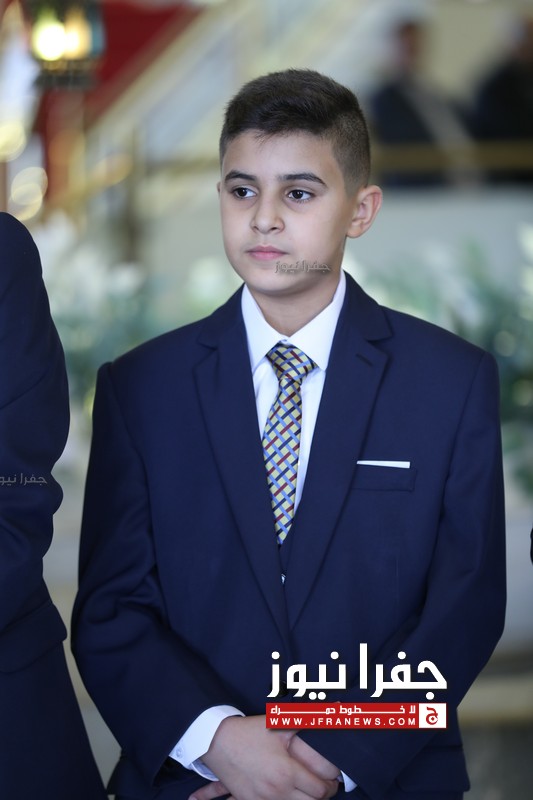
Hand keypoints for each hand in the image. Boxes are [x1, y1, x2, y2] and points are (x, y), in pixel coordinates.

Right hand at [194, 715, 338, 799]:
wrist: (218, 742)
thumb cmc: (250, 732)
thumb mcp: (279, 724)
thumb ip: (307, 720)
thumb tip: (333, 713)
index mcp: (287, 772)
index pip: (321, 789)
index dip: (331, 784)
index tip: (332, 778)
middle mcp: (277, 792)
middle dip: (322, 796)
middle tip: (323, 785)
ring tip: (307, 790)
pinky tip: (288, 794)